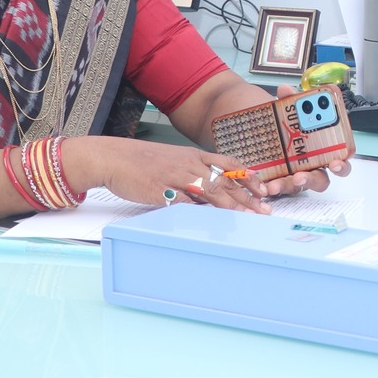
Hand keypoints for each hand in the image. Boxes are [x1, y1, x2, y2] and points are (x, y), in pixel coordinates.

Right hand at [64, 136, 268, 212]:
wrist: (113, 157)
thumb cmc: (142, 160)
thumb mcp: (173, 159)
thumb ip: (194, 171)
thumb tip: (212, 189)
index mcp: (193, 155)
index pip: (228, 164)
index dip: (248, 177)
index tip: (264, 188)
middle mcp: (188, 164)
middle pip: (224, 180)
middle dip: (247, 197)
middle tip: (264, 209)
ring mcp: (175, 177)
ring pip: (209, 191)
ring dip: (231, 205)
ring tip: (247, 217)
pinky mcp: (161, 191)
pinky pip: (184, 203)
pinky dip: (199, 212)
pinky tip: (212, 222)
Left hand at [253, 86, 350, 197]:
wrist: (260, 127)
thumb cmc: (285, 122)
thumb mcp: (288, 109)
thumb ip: (289, 100)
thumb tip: (285, 90)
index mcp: (324, 147)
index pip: (340, 159)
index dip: (342, 163)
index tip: (336, 162)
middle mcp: (313, 164)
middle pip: (321, 179)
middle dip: (312, 179)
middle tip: (301, 176)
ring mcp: (296, 174)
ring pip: (298, 187)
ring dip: (288, 185)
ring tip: (276, 184)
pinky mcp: (280, 180)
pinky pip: (280, 188)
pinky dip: (273, 186)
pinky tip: (264, 183)